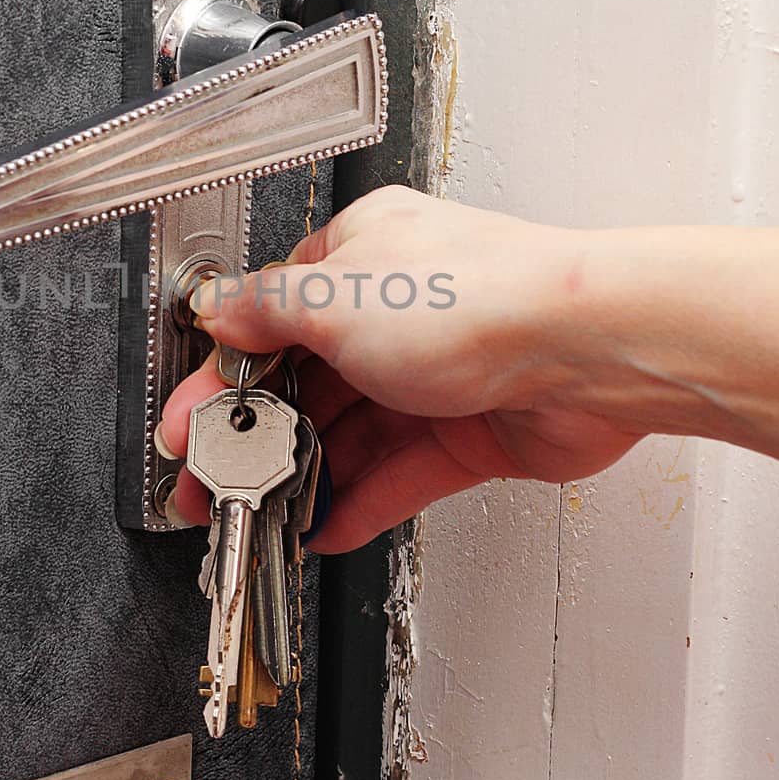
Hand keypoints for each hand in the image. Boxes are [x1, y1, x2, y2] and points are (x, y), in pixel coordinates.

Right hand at [156, 186, 643, 552]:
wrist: (588, 348)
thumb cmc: (482, 295)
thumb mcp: (336, 296)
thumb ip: (266, 311)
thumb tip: (221, 309)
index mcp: (361, 253)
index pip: (270, 317)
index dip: (224, 373)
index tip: (190, 422)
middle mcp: (398, 308)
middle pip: (307, 381)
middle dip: (257, 436)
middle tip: (216, 482)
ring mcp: (437, 373)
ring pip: (351, 434)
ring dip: (303, 476)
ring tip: (260, 514)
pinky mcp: (472, 431)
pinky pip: (399, 474)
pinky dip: (359, 500)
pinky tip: (322, 526)